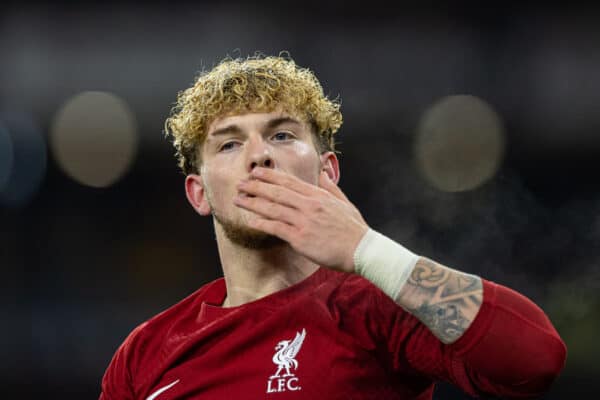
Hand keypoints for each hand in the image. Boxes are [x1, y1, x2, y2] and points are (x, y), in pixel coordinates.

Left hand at [233, 167, 368, 272]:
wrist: (362, 250)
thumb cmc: (354, 229)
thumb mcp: (344, 202)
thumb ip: (330, 186)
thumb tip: (322, 172)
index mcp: (319, 195)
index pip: (290, 182)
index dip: (270, 176)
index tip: (256, 172)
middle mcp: (309, 205)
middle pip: (277, 192)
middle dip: (256, 186)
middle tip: (240, 183)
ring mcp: (304, 221)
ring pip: (273, 208)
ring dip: (253, 202)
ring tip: (238, 199)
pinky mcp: (301, 238)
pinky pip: (276, 228)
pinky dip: (262, 223)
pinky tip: (251, 220)